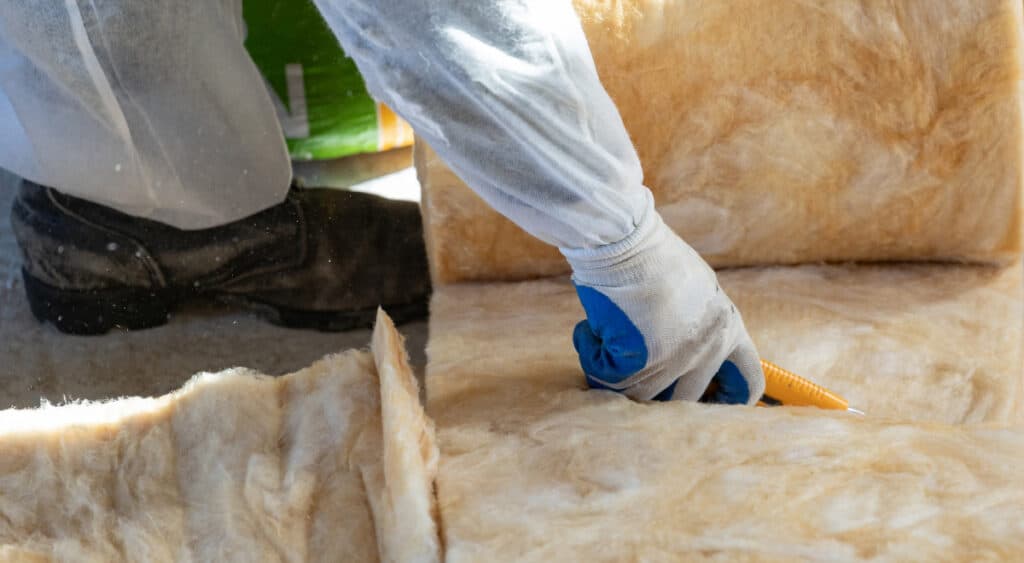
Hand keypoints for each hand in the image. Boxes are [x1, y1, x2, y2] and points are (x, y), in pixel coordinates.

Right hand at [561, 208, 764, 402]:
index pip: (748, 383)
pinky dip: (592, 356)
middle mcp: (709, 348)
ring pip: (641, 395)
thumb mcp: (696, 290)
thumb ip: (699, 324)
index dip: (728, 400)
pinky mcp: (642, 362)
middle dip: (654, 391)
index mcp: (728, 328)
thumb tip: (684, 358)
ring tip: (603, 338)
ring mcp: (677, 359)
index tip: (707, 403)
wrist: (623, 237)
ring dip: (615, 371)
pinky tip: (589, 329)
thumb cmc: (651, 256)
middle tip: (628, 372)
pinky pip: (609, 379)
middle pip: (687, 401)